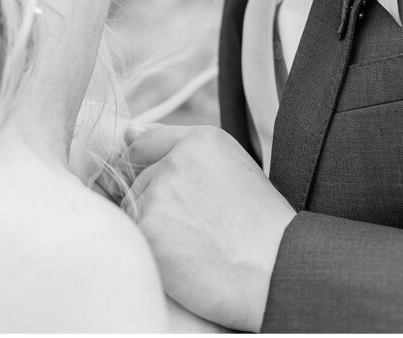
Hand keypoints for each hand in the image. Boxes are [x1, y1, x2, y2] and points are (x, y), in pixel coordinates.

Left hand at [112, 124, 295, 332]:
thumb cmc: (258, 224)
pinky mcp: (149, 228)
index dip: (143, 167)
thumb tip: (128, 132)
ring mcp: (160, 192)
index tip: (158, 190)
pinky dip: (151, 250)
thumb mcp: (231, 166)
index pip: (145, 143)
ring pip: (132, 208)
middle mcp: (176, 158)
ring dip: (151, 226)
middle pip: (137, 179)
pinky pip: (134, 236)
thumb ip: (177, 143)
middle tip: (195, 227)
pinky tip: (182, 260)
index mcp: (200, 139)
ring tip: (191, 243)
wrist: (274, 270)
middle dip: (154, 203)